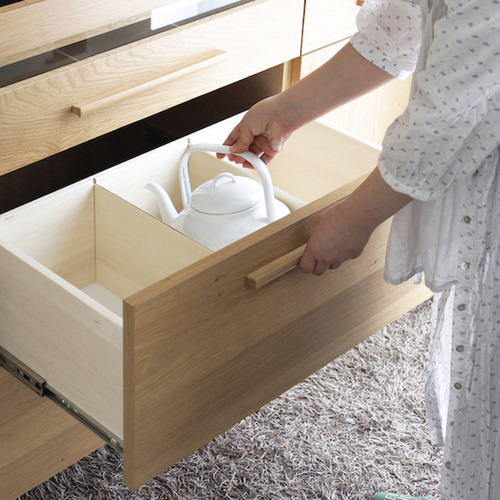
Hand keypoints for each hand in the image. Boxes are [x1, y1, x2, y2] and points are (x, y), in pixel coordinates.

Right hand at [217, 95, 295, 167]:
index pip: (234, 138)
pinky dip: (255, 164)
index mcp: (248, 125)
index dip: (226, 146)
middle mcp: (256, 134)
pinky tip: (249, 164)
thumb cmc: (267, 112)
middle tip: (231, 157)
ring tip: (240, 159)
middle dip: (235, 154)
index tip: (220, 153)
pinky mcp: (272, 150)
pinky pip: (262, 161)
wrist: (283, 115)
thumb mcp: (246, 124)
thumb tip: (235, 149)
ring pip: (251, 156)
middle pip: (242, 149)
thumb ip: (240, 139)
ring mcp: (264, 143)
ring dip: (244, 159)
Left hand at [299, 168, 413, 275]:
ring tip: (334, 246)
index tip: (306, 260)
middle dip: (317, 265)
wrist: (359, 214)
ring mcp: (341, 258)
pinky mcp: (353, 256)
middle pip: (318, 272)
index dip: (305, 265)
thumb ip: (316, 236)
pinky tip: (347, 241)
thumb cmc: (338, 214)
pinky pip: (346, 258)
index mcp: (314, 248)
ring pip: (332, 266)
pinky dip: (344, 253)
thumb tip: (317, 239)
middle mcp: (327, 257)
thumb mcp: (320, 223)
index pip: (305, 268)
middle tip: (319, 256)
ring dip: (331, 260)